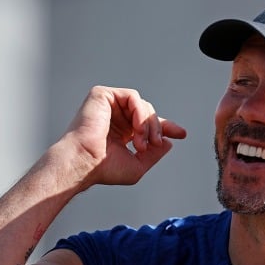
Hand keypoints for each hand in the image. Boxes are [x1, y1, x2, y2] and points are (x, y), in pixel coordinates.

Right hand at [61, 86, 186, 188]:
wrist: (83, 162)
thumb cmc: (103, 169)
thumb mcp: (137, 166)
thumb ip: (154, 154)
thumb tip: (168, 142)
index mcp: (121, 132)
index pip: (147, 124)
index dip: (166, 127)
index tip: (181, 134)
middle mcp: (115, 118)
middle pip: (149, 114)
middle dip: (156, 129)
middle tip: (154, 144)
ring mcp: (108, 106)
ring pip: (143, 105)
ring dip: (148, 124)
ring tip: (141, 142)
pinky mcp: (102, 95)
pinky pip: (132, 96)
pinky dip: (140, 112)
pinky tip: (136, 129)